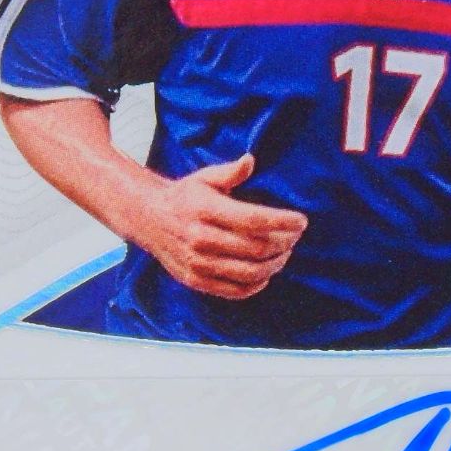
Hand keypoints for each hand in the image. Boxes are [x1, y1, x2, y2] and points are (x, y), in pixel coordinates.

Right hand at [136, 153, 307, 299]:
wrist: (149, 218)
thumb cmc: (185, 196)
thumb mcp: (204, 178)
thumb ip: (229, 172)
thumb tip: (250, 160)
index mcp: (205, 210)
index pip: (253, 219)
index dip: (282, 221)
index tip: (302, 220)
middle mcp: (200, 238)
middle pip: (256, 248)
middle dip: (284, 243)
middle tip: (295, 236)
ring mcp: (197, 263)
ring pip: (249, 272)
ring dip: (275, 264)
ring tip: (285, 253)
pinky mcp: (195, 280)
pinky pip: (234, 290)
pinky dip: (256, 284)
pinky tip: (266, 272)